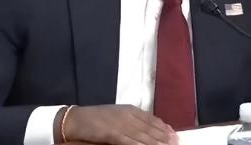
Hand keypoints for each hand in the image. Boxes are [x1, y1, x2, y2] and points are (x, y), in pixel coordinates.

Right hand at [59, 105, 178, 144]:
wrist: (75, 119)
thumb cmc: (95, 119)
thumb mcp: (116, 116)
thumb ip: (131, 121)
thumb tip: (147, 129)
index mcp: (129, 110)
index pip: (151, 119)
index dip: (163, 127)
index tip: (174, 134)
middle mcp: (127, 115)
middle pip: (149, 128)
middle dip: (163, 136)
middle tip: (176, 142)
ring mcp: (119, 123)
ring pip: (142, 135)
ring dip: (155, 142)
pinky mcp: (111, 132)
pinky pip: (128, 140)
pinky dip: (138, 144)